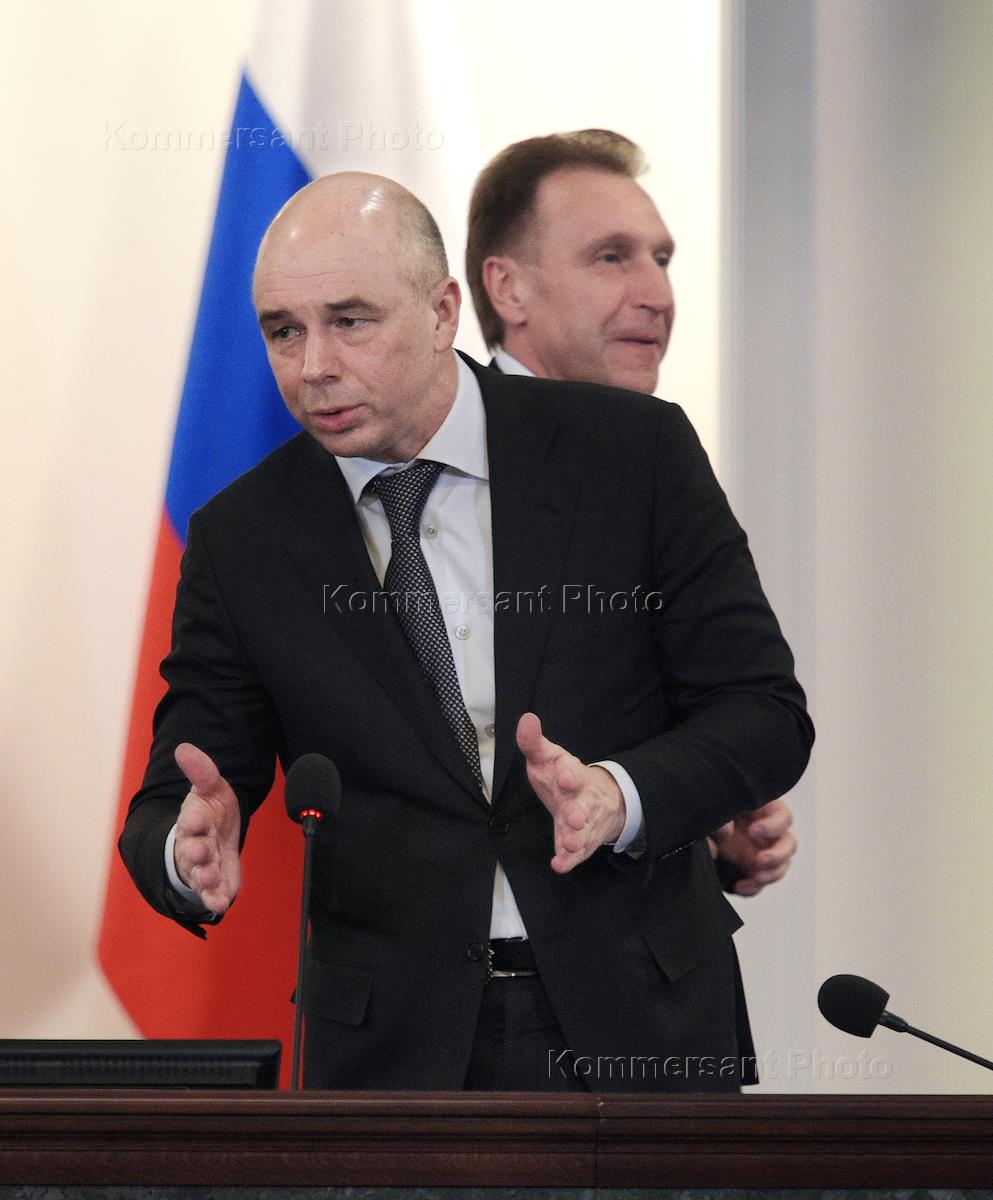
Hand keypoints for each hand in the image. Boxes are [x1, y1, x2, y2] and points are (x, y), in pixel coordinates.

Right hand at [173, 743, 241, 913]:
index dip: (192, 819)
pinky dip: (214, 899)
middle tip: (200, 852)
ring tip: (210, 879)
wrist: (214, 836)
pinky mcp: (214, 883)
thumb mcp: (211, 788)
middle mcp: (194, 845)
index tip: (193, 819)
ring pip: (200, 874)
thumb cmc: (211, 811)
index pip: (191, 818)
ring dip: (204, 878)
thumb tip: (183, 748)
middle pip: (192, 850)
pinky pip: (211, 894)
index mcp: (193, 819)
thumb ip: (201, 771)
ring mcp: (202, 867)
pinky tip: (221, 905)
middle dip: (195, 851)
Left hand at [516, 712, 625, 873]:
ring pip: (582, 832)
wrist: (601, 799)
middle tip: (574, 819)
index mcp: (572, 776)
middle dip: (578, 813)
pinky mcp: (581, 842)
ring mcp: (583, 823)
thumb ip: (534, 742)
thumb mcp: (549, 756)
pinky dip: (569, 860)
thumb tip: (526, 719)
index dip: (568, 774)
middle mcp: (581, 800)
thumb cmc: (565, 776)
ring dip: (576, 838)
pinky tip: (559, 865)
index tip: (564, 775)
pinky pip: (577, 854)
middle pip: (582, 807)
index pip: (573, 773)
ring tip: (569, 844)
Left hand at [709, 797, 795, 896]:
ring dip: (771, 875)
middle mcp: (766, 831)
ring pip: (780, 866)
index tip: (753, 831)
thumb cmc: (704, 810)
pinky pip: (759, 883)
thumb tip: (727, 833)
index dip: (774, 825)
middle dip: (778, 855)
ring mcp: (760, 851)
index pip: (782, 816)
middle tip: (760, 860)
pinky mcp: (749, 869)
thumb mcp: (711, 808)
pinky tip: (738, 887)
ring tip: (756, 878)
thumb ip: (719, 818)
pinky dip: (753, 888)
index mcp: (761, 809)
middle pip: (788, 844)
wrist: (688, 830)